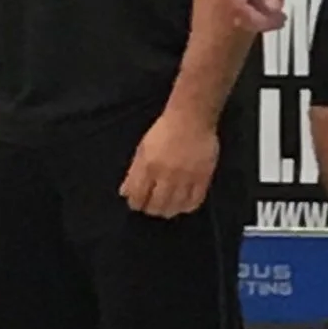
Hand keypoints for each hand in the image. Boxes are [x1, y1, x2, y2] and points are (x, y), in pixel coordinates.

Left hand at [121, 103, 219, 220]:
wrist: (191, 118)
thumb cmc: (164, 131)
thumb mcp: (143, 149)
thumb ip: (133, 173)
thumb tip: (124, 193)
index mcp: (148, 166)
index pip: (138, 197)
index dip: (136, 204)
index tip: (138, 204)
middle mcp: (166, 175)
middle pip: (156, 206)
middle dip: (151, 210)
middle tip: (153, 207)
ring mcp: (186, 177)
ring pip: (175, 207)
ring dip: (169, 210)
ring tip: (167, 207)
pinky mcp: (203, 177)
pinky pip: (195, 201)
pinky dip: (187, 207)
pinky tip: (183, 204)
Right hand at [225, 0, 287, 32]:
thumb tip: (274, 7)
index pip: (244, 14)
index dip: (262, 22)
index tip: (279, 21)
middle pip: (240, 13)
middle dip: (259, 21)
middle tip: (277, 21)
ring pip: (242, 4)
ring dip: (258, 12)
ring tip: (275, 13)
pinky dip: (257, 0)